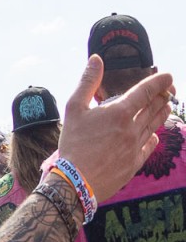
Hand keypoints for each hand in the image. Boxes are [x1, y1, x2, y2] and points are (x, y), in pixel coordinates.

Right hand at [57, 55, 175, 200]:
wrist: (75, 181)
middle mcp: (133, 127)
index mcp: (119, 112)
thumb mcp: (74, 109)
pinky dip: (154, 136)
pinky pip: (150, 145)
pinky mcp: (135, 162)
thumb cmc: (72, 144)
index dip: (160, 81)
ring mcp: (136, 146)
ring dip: (162, 113)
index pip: (147, 91)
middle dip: (164, 95)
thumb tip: (96, 59)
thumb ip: (88, 82)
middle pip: (155, 107)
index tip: (168, 76)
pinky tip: (154, 134)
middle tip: (169, 89)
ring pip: (155, 125)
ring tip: (166, 106)